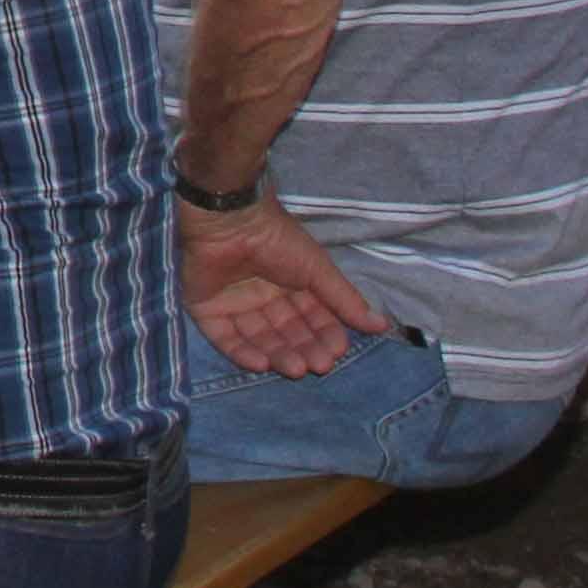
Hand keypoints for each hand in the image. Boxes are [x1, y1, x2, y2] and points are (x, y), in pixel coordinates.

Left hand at [180, 195, 391, 379]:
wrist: (231, 220)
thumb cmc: (278, 240)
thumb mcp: (317, 270)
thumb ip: (345, 299)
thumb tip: (381, 325)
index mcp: (289, 285)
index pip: (311, 317)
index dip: (324, 335)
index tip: (337, 351)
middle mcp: (263, 297)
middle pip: (286, 332)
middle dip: (304, 349)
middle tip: (319, 365)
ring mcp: (233, 303)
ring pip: (259, 338)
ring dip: (278, 355)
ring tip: (296, 368)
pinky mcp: (206, 308)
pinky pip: (224, 337)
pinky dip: (242, 352)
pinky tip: (262, 364)